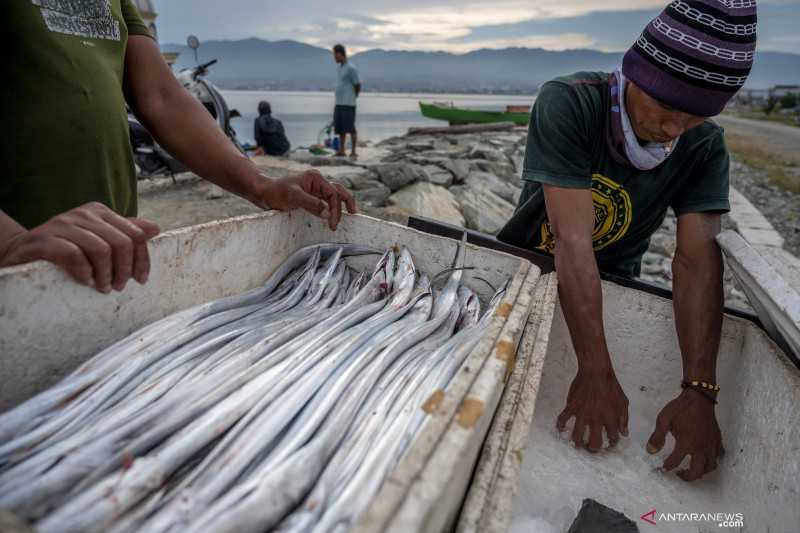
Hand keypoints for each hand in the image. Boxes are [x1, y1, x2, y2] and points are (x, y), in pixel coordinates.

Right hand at [0, 202, 159, 292]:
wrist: (20, 251)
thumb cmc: (64, 248)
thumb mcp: (97, 239)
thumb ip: (123, 233)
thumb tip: (155, 228)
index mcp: (99, 212)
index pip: (135, 234)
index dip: (142, 259)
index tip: (141, 280)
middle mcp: (83, 214)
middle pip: (121, 242)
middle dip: (125, 269)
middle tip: (118, 287)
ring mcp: (62, 224)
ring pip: (101, 249)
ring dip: (106, 274)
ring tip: (103, 287)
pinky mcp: (43, 240)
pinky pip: (73, 254)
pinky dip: (84, 271)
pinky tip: (85, 281)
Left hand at [258, 170, 355, 230]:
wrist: (263, 193)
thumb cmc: (276, 192)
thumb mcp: (293, 197)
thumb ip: (312, 204)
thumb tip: (328, 213)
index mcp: (315, 178)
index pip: (333, 193)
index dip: (336, 208)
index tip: (332, 222)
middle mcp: (317, 182)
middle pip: (338, 191)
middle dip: (344, 204)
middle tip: (348, 218)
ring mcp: (314, 189)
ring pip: (334, 196)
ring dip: (341, 205)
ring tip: (348, 215)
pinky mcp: (311, 197)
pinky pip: (326, 201)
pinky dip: (332, 208)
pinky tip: (334, 216)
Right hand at [557, 368, 628, 450]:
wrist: (595, 372)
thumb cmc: (611, 386)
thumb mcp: (623, 402)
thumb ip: (624, 419)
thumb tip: (623, 433)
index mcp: (610, 419)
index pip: (612, 438)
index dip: (612, 443)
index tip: (610, 442)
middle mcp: (595, 419)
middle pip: (594, 442)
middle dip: (594, 448)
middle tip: (592, 448)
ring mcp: (582, 414)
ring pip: (577, 435)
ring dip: (578, 442)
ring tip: (578, 444)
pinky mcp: (572, 406)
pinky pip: (563, 419)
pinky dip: (560, 425)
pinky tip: (561, 429)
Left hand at [647, 388, 723, 480]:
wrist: (699, 397)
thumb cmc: (680, 408)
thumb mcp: (663, 420)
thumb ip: (657, 437)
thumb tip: (650, 451)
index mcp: (686, 443)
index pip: (675, 462)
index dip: (667, 467)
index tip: (663, 468)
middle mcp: (700, 447)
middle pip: (697, 471)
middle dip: (687, 477)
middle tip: (679, 474)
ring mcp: (711, 445)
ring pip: (710, 467)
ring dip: (701, 471)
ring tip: (692, 469)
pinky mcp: (717, 440)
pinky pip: (717, 456)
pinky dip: (711, 461)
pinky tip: (704, 458)